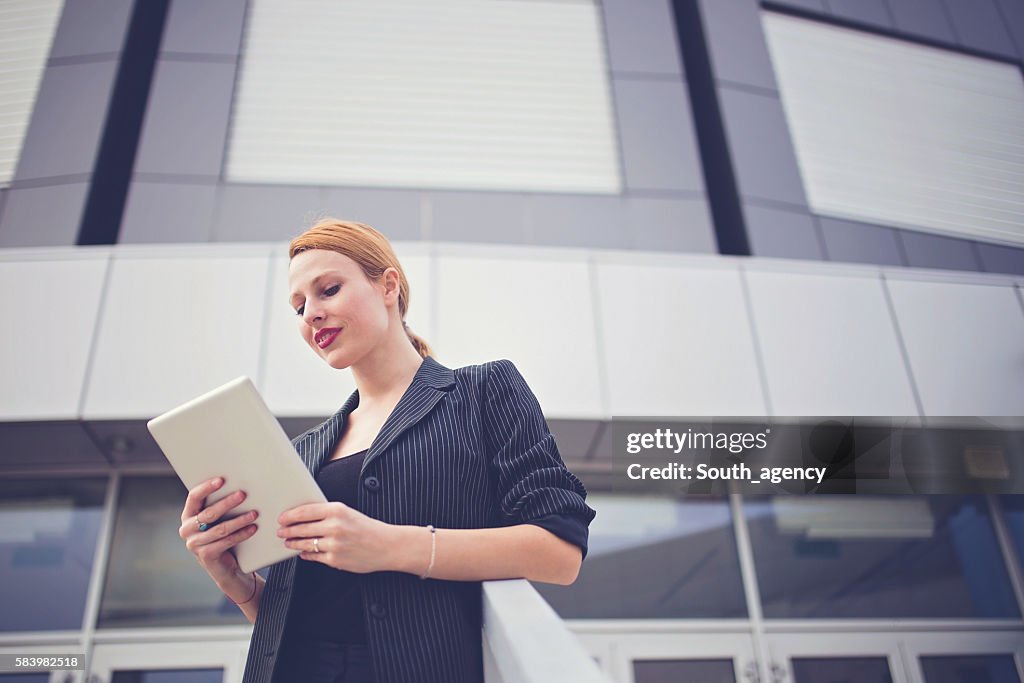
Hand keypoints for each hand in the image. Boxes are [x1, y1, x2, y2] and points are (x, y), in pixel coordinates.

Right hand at [179, 476, 258, 587]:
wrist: (225, 567)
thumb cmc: (222, 536)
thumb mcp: (218, 520)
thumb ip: (219, 505)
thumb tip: (238, 485)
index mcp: (188, 515)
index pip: (194, 497)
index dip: (206, 488)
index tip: (221, 480)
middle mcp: (187, 529)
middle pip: (208, 513)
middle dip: (227, 503)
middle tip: (243, 494)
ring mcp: (194, 544)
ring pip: (220, 529)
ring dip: (239, 520)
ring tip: (254, 513)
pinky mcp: (205, 555)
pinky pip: (226, 542)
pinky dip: (241, 534)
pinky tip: (253, 528)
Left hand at [278, 502, 396, 572]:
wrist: (386, 546)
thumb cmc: (367, 528)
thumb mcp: (349, 513)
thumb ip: (328, 514)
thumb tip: (304, 517)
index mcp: (338, 510)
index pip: (306, 511)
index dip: (290, 515)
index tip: (282, 517)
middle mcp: (335, 526)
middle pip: (301, 528)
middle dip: (287, 530)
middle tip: (280, 531)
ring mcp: (334, 545)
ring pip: (304, 543)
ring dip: (293, 543)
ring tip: (288, 542)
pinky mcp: (335, 560)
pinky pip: (314, 556)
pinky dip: (305, 554)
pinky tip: (303, 552)